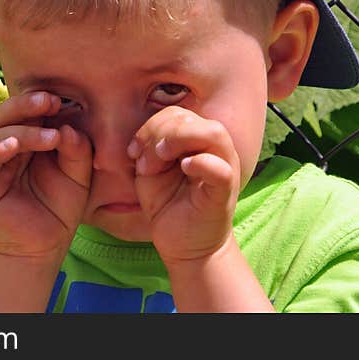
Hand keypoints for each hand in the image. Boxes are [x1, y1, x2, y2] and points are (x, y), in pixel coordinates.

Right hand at [0, 91, 91, 262]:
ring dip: (23, 130)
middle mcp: (5, 147)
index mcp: (27, 140)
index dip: (41, 101)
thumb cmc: (59, 208)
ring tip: (51, 137)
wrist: (42, 248)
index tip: (62, 98)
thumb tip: (67, 127)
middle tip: (49, 101)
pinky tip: (11, 145)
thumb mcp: (78, 176)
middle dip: (27, 104)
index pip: (27, 111)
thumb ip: (77, 150)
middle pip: (6, 114)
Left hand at [128, 106, 240, 263]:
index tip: (133, 151)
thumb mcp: (152, 171)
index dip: (151, 125)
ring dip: (177, 141)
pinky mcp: (225, 192)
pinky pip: (221, 168)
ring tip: (159, 162)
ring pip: (212, 133)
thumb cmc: (169, 203)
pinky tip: (184, 168)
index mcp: (197, 141)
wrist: (183, 245)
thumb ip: (150, 147)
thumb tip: (145, 136)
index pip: (177, 114)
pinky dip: (202, 163)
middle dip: (159, 133)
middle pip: (191, 119)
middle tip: (144, 162)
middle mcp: (215, 149)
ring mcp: (225, 167)